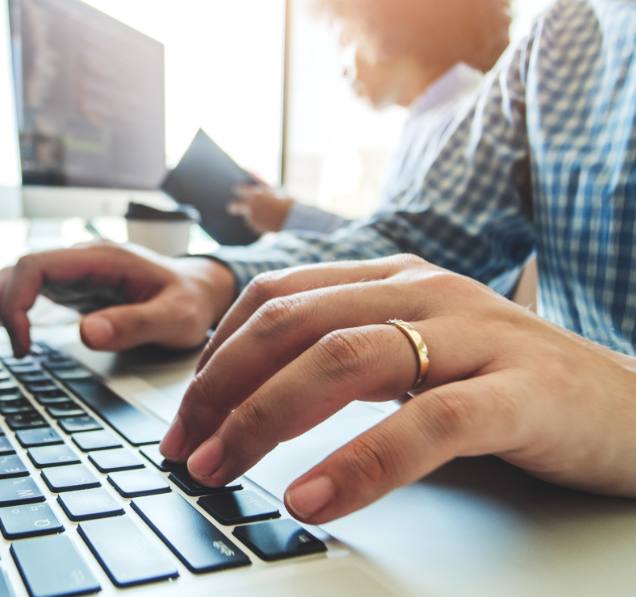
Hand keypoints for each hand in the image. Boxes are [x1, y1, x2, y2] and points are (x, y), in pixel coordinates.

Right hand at [0, 242, 236, 359]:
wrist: (202, 290)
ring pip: (13, 285)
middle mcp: (80, 262)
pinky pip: (27, 297)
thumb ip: (135, 324)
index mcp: (100, 259)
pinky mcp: (73, 291)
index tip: (17, 343)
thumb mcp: (175, 317)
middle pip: (12, 274)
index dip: (15, 300)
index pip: (35, 266)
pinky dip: (4, 315)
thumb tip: (86, 334)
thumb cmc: (191, 300)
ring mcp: (74, 276)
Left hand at [159, 254, 635, 523]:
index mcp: (397, 279)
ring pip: (345, 359)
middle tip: (186, 448)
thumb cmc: (512, 386)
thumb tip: (260, 396)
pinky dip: (362, 461)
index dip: (218, 355)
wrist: (634, 407)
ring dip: (266, 418)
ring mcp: (476, 335)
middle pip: (295, 324)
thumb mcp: (418, 356)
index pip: (278, 298)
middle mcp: (428, 291)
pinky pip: (427, 423)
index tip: (186, 414)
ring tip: (222, 468)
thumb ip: (351, 360)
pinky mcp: (521, 392)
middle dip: (223, 387)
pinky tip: (314, 498)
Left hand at [227, 184, 293, 233]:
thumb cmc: (287, 203)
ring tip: (266, 216)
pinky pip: (254, 225)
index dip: (238, 190)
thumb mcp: (276, 192)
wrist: (295, 220)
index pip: (239, 189)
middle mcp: (251, 207)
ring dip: (252, 216)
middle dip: (233, 207)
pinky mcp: (256, 228)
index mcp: (256, 194)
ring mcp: (253, 219)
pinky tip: (269, 222)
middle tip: (233, 207)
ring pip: (247, 217)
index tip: (237, 190)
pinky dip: (259, 224)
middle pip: (234, 207)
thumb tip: (258, 186)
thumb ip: (265, 189)